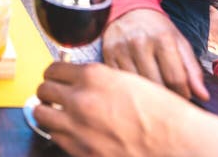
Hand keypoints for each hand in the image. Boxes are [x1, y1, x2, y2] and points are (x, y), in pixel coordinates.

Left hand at [33, 61, 217, 156]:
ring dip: (47, 112)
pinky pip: (55, 138)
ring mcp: (77, 127)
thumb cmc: (160, 113)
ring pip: (40, 114)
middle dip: (47, 92)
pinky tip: (70, 132)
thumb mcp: (128, 81)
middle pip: (43, 90)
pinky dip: (59, 133)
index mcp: (93, 77)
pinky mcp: (79, 150)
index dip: (55, 74)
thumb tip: (81, 82)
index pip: (54, 69)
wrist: (176, 144)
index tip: (56, 78)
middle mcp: (80, 99)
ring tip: (56, 114)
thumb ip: (99, 80)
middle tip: (53, 96)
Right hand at [101, 9, 208, 100]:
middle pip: (156, 84)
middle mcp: (139, 43)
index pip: (175, 78)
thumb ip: (192, 70)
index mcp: (162, 39)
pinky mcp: (107, 55)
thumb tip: (203, 96)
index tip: (184, 96)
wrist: (128, 10)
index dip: (183, 93)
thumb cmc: (157, 30)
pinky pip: (121, 81)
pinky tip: (137, 86)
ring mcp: (121, 50)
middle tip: (169, 97)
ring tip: (154, 93)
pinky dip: (130, 88)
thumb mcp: (179, 43)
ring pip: (137, 86)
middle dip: (166, 96)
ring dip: (147, 95)